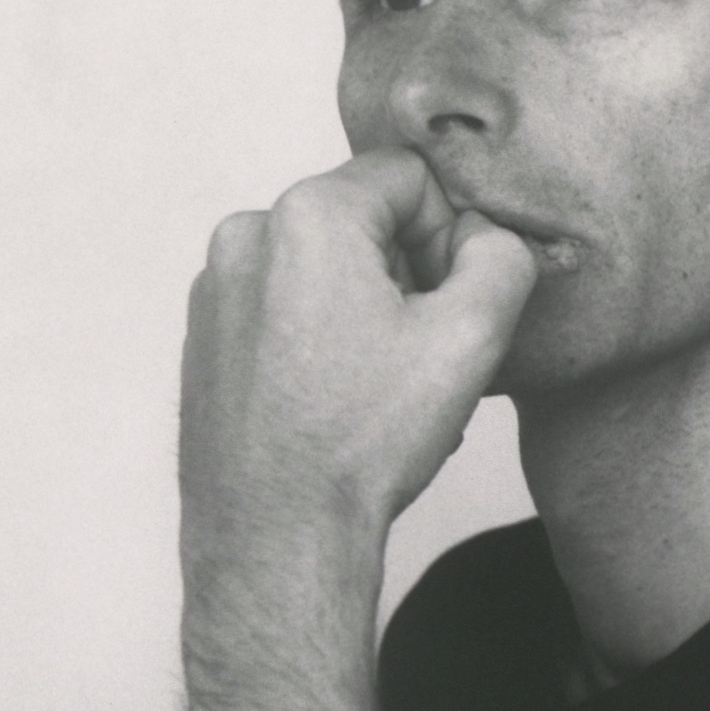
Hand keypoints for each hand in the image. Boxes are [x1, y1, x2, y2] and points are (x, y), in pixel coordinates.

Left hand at [180, 149, 538, 567]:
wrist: (276, 532)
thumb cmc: (364, 440)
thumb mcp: (471, 337)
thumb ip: (503, 257)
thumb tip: (488, 236)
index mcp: (307, 217)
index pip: (412, 178)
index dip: (452, 238)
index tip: (450, 308)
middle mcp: (247, 236)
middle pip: (367, 222)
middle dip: (410, 276)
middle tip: (423, 357)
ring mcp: (216, 288)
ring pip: (328, 268)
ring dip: (371, 311)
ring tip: (384, 389)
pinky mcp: (206, 335)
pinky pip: (288, 307)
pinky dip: (327, 339)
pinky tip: (343, 403)